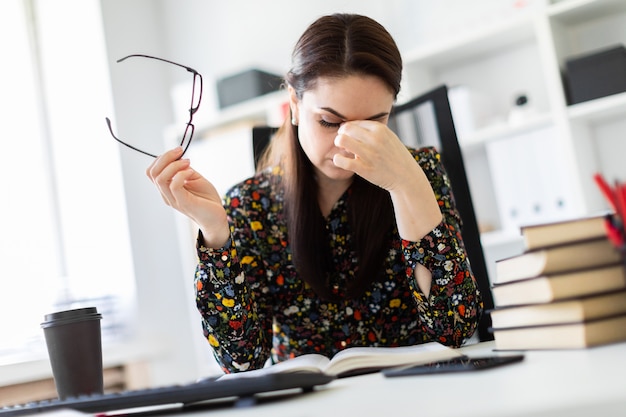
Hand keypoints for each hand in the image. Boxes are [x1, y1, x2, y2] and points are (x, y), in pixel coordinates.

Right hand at [146, 147, 229, 246]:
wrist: (217, 217)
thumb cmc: (206, 199)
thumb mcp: (194, 178)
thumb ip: (184, 169)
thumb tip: (178, 157)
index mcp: (166, 189)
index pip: (152, 172)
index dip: (161, 158)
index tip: (178, 151)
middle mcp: (166, 195)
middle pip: (152, 173)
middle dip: (165, 157)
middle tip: (180, 151)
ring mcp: (174, 200)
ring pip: (160, 179)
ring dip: (173, 165)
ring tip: (188, 162)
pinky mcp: (184, 203)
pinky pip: (174, 186)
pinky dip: (181, 174)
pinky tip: (191, 172)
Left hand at [333, 120, 441, 240]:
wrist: (406, 177)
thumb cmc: (394, 156)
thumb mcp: (389, 138)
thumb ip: (372, 131)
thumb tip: (348, 126)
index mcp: (380, 130)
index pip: (354, 123)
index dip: (348, 129)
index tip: (349, 136)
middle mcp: (375, 139)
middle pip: (346, 128)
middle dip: (341, 134)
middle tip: (344, 143)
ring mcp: (369, 154)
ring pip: (342, 140)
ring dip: (338, 144)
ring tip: (343, 150)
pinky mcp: (364, 169)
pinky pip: (342, 160)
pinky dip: (338, 159)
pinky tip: (341, 160)